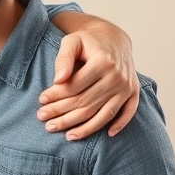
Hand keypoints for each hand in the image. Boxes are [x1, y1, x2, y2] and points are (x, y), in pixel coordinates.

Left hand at [37, 24, 139, 139]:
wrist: (114, 38)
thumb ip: (63, 59)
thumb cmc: (88, 41)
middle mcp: (117, 77)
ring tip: (66, 136)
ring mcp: (127, 86)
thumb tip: (57, 80)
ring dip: (84, 128)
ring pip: (103, 114)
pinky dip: (118, 125)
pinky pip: (127, 113)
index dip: (55, 96)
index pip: (74, 87)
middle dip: (63, 114)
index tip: (41, 101)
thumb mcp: (72, 41)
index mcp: (102, 62)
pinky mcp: (133, 92)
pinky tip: (106, 135)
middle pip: (86, 103)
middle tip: (44, 121)